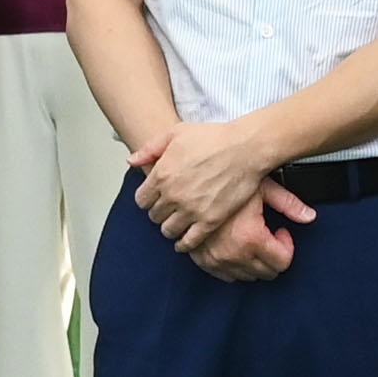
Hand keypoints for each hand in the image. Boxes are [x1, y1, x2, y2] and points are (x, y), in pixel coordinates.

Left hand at [137, 109, 289, 255]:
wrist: (246, 148)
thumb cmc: (214, 137)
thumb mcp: (176, 133)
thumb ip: (150, 148)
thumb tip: (131, 161)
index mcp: (161, 174)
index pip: (141, 200)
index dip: (148, 199)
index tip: (155, 199)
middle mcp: (173, 195)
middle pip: (154, 216)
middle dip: (160, 213)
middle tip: (169, 210)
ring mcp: (191, 210)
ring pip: (168, 231)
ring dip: (171, 228)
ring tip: (177, 223)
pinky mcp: (210, 221)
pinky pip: (189, 241)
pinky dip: (184, 243)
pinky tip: (185, 240)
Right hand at [194, 180, 308, 284]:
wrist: (191, 180)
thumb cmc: (227, 180)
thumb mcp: (263, 187)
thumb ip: (289, 204)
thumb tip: (310, 216)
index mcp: (251, 238)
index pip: (283, 262)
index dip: (287, 246)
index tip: (281, 232)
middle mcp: (233, 254)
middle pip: (267, 273)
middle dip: (273, 255)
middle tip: (268, 234)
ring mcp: (215, 259)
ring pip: (247, 276)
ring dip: (255, 261)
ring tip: (251, 237)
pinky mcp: (202, 259)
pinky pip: (226, 275)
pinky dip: (235, 265)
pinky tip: (236, 245)